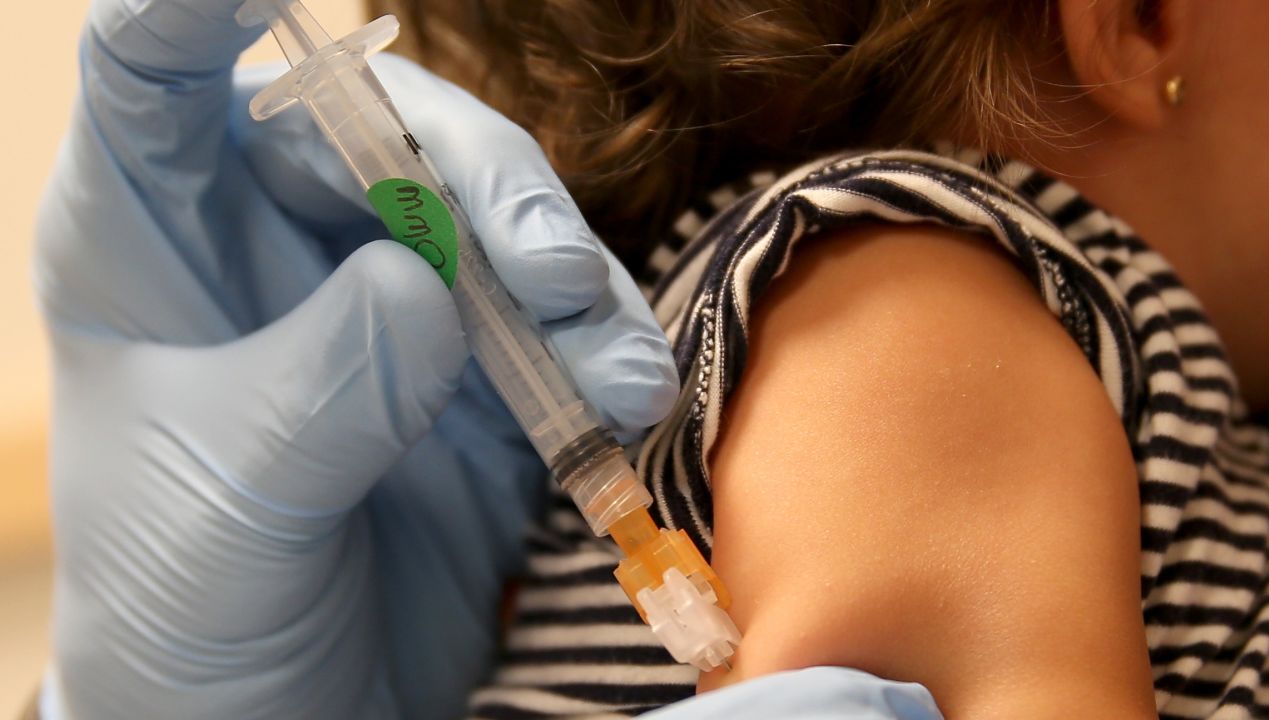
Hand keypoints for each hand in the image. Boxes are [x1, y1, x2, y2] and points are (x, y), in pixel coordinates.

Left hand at [35, 1, 675, 717]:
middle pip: (376, 131)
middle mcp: (274, 249)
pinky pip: (550, 324)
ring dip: (567, 276)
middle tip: (547, 267)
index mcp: (155, 242)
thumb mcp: (226, 500)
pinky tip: (624, 399)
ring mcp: (384, 308)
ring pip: (488, 222)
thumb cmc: (183, 611)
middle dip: (480, 181)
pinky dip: (597, 349)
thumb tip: (426, 285)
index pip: (154, 70)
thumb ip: (321, 384)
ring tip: (612, 368)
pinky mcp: (472, 377)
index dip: (195, 0)